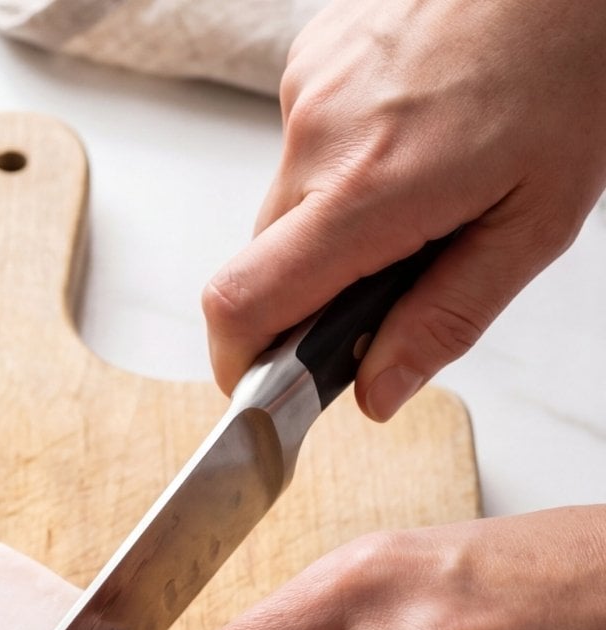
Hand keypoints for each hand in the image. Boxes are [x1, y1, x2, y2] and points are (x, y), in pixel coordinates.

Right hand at [204, 0, 605, 418]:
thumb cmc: (569, 65)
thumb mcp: (534, 222)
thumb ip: (447, 318)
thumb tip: (376, 393)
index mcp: (370, 188)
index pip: (243, 303)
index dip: (237, 363)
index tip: (262, 389)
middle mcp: (320, 132)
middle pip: (264, 262)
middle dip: (312, 294)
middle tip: (393, 280)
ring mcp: (309, 86)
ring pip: (288, 204)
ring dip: (335, 222)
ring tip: (423, 185)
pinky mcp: (313, 56)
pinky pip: (305, 145)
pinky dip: (345, 163)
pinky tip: (411, 134)